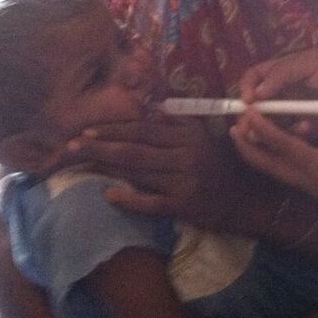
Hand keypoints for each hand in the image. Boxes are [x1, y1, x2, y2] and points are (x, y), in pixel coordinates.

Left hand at [64, 117, 233, 224]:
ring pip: (139, 172)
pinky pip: (151, 203)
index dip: (114, 129)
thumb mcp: (202, 138)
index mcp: (188, 136)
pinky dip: (130, 199)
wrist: (245, 198)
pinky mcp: (183, 206)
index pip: (144, 130)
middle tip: (73, 145)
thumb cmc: (219, 164)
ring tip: (82, 163)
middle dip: (101, 146)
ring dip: (107, 168)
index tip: (87, 130)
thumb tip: (149, 111)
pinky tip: (109, 195)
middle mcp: (185, 156)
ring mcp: (184, 182)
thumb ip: (176, 125)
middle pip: (135, 150)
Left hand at [230, 90, 317, 214]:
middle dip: (249, 148)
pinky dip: (279, 160)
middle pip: (270, 167)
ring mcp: (317, 191)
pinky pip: (293, 174)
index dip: (261, 128)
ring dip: (261, 155)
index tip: (246, 112)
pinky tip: (278, 149)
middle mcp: (311, 183)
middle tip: (233, 129)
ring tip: (248, 137)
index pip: (281, 146)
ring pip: (279, 172)